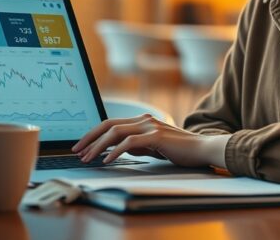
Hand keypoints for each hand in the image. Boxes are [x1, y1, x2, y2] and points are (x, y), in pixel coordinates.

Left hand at [71, 114, 229, 167]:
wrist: (202, 149)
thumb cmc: (181, 150)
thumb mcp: (155, 147)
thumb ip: (139, 145)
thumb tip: (120, 149)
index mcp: (143, 120)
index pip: (112, 123)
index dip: (94, 133)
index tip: (83, 145)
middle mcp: (145, 119)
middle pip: (109, 124)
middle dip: (90, 137)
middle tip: (77, 150)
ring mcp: (150, 126)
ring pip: (116, 132)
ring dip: (99, 146)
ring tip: (89, 158)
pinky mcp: (156, 136)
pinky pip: (129, 142)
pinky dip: (115, 151)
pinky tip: (108, 160)